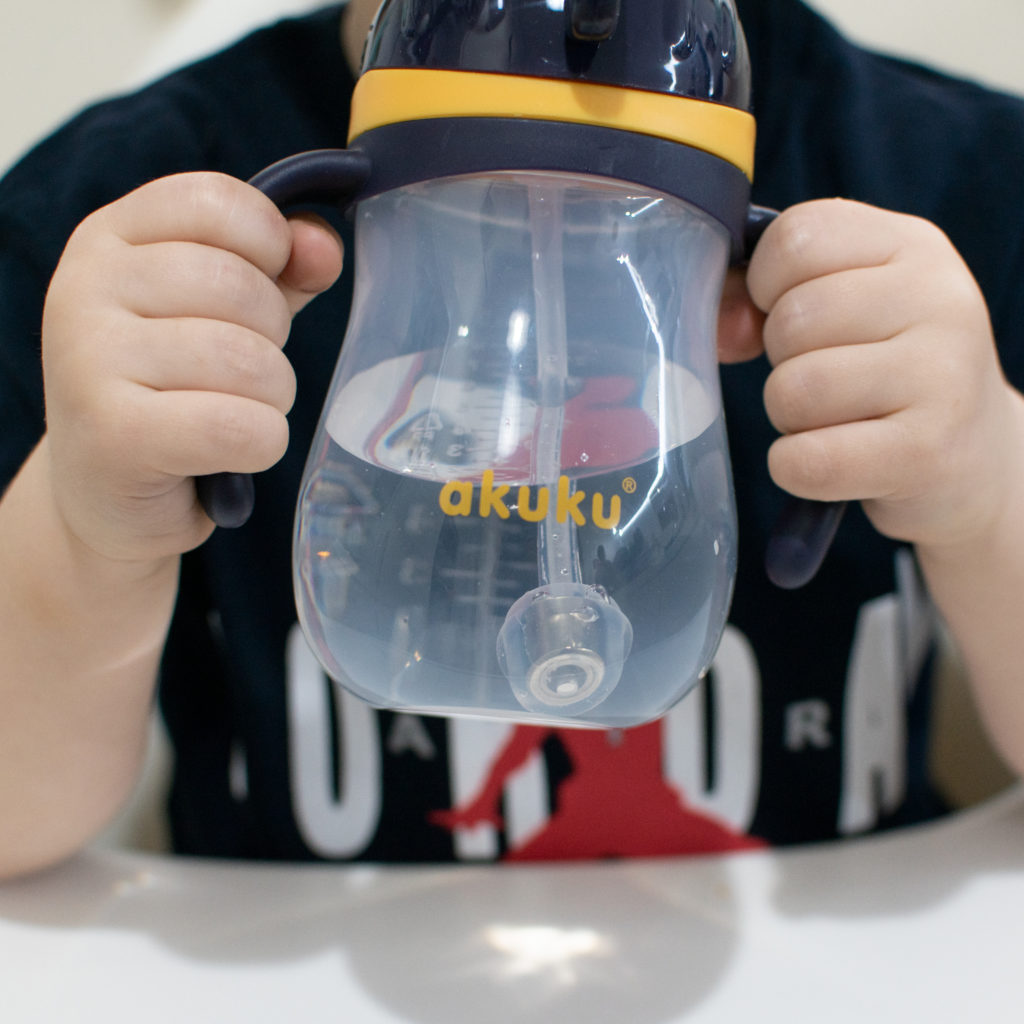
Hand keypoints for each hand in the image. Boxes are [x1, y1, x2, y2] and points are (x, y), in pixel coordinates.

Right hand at [41, 172, 342, 563]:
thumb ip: (277, 271)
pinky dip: (261, 444)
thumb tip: (323, 245)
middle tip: (244, 374)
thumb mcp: (220, 315)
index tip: (267, 285)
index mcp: (109, 237)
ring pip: (249, 361)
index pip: (218, 202)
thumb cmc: (172, 392)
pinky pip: (240, 426)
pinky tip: (232, 451)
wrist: (107, 493)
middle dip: (273, 341)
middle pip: (241, 287)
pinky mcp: (113, 434)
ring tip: (235, 412)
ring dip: (270, 398)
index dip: (270, 246)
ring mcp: (89, 359)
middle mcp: (85, 286)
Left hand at [719, 198, 1021, 550]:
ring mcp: (941, 374)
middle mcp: (938, 297)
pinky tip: (827, 460)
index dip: (765, 286)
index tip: (792, 315)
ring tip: (834, 419)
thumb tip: (717, 328)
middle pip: (790, 321)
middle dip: (782, 362)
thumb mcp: (840, 309)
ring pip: (793, 391)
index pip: (795, 237)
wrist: (973, 456)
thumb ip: (756, 298)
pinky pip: (808, 460)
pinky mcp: (927, 451)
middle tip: (825, 379)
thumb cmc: (883, 374)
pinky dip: (794, 468)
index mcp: (911, 244)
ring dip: (789, 418)